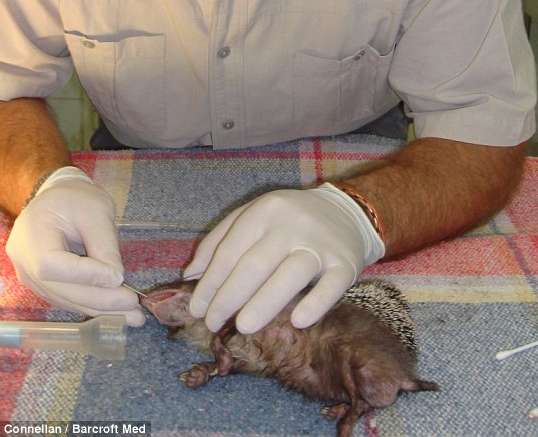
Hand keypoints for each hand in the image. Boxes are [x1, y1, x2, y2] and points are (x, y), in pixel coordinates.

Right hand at [6, 167, 144, 326]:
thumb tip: (116, 280)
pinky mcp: (42, 285)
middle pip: (59, 288)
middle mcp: (22, 260)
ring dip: (99, 309)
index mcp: (31, 233)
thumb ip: (104, 244)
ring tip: (132, 316)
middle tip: (134, 309)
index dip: (84, 275)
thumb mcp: (96, 210)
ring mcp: (29, 275)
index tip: (117, 277)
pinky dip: (91, 305)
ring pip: (64, 299)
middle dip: (98, 300)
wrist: (59, 197)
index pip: (51, 265)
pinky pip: (66, 298)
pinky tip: (116, 312)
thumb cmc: (77, 198)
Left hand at [182, 183, 384, 333]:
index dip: (210, 282)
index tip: (196, 309)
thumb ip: (219, 240)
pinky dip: (315, 304)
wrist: (347, 212)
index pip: (231, 250)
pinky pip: (331, 286)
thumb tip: (190, 276)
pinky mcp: (346, 262)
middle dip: (228, 297)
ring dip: (264, 303)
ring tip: (242, 327)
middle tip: (212, 324)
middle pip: (255, 264)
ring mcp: (321, 243)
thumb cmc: (288, 219)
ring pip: (291, 274)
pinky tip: (297, 322)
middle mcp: (292, 224)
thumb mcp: (252, 216)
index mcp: (265, 210)